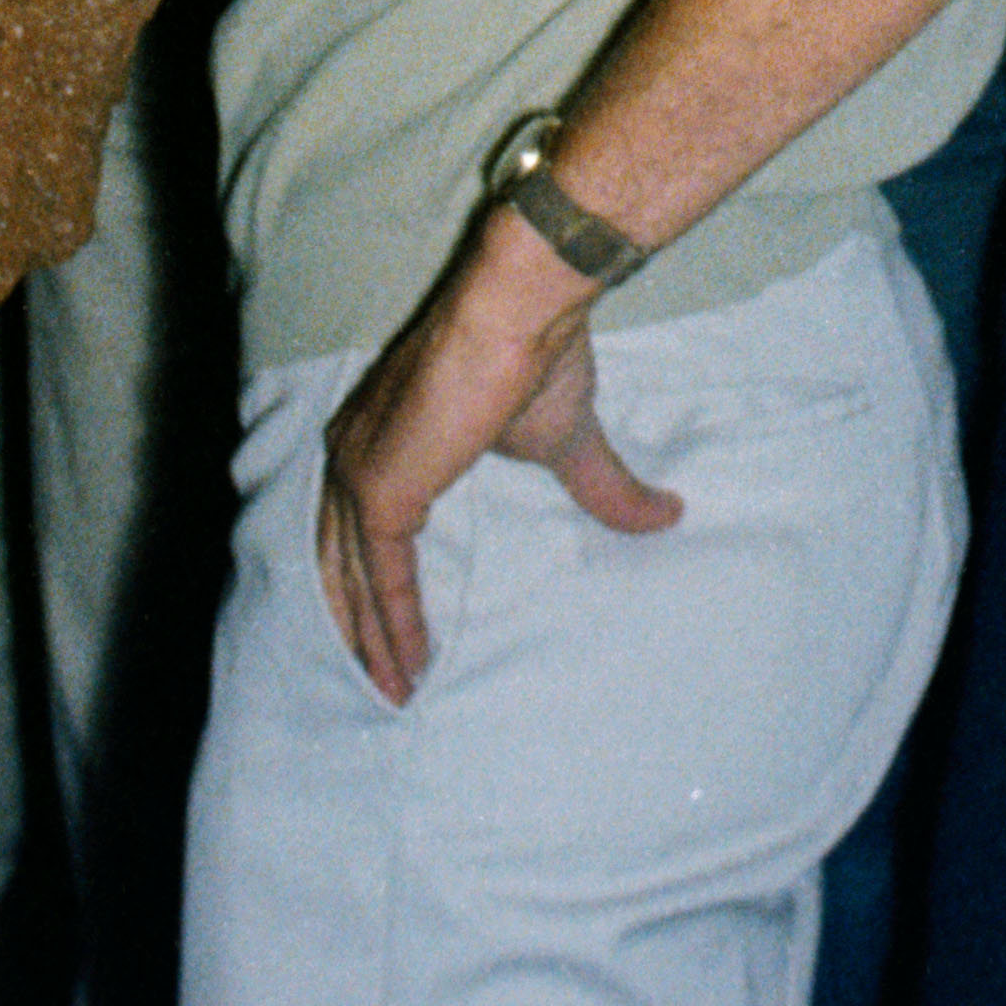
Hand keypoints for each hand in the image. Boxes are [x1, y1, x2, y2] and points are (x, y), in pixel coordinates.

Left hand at [309, 219, 679, 702]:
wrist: (520, 314)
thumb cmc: (537, 359)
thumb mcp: (569, 440)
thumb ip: (600, 486)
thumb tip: (667, 516)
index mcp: (385, 436)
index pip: (362, 524)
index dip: (372, 580)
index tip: (391, 633)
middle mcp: (354, 451)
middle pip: (337, 557)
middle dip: (354, 622)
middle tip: (377, 684)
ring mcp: (358, 471)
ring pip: (348, 575)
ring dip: (367, 638)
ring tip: (390, 691)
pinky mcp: (378, 491)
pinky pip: (380, 577)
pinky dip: (390, 626)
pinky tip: (408, 668)